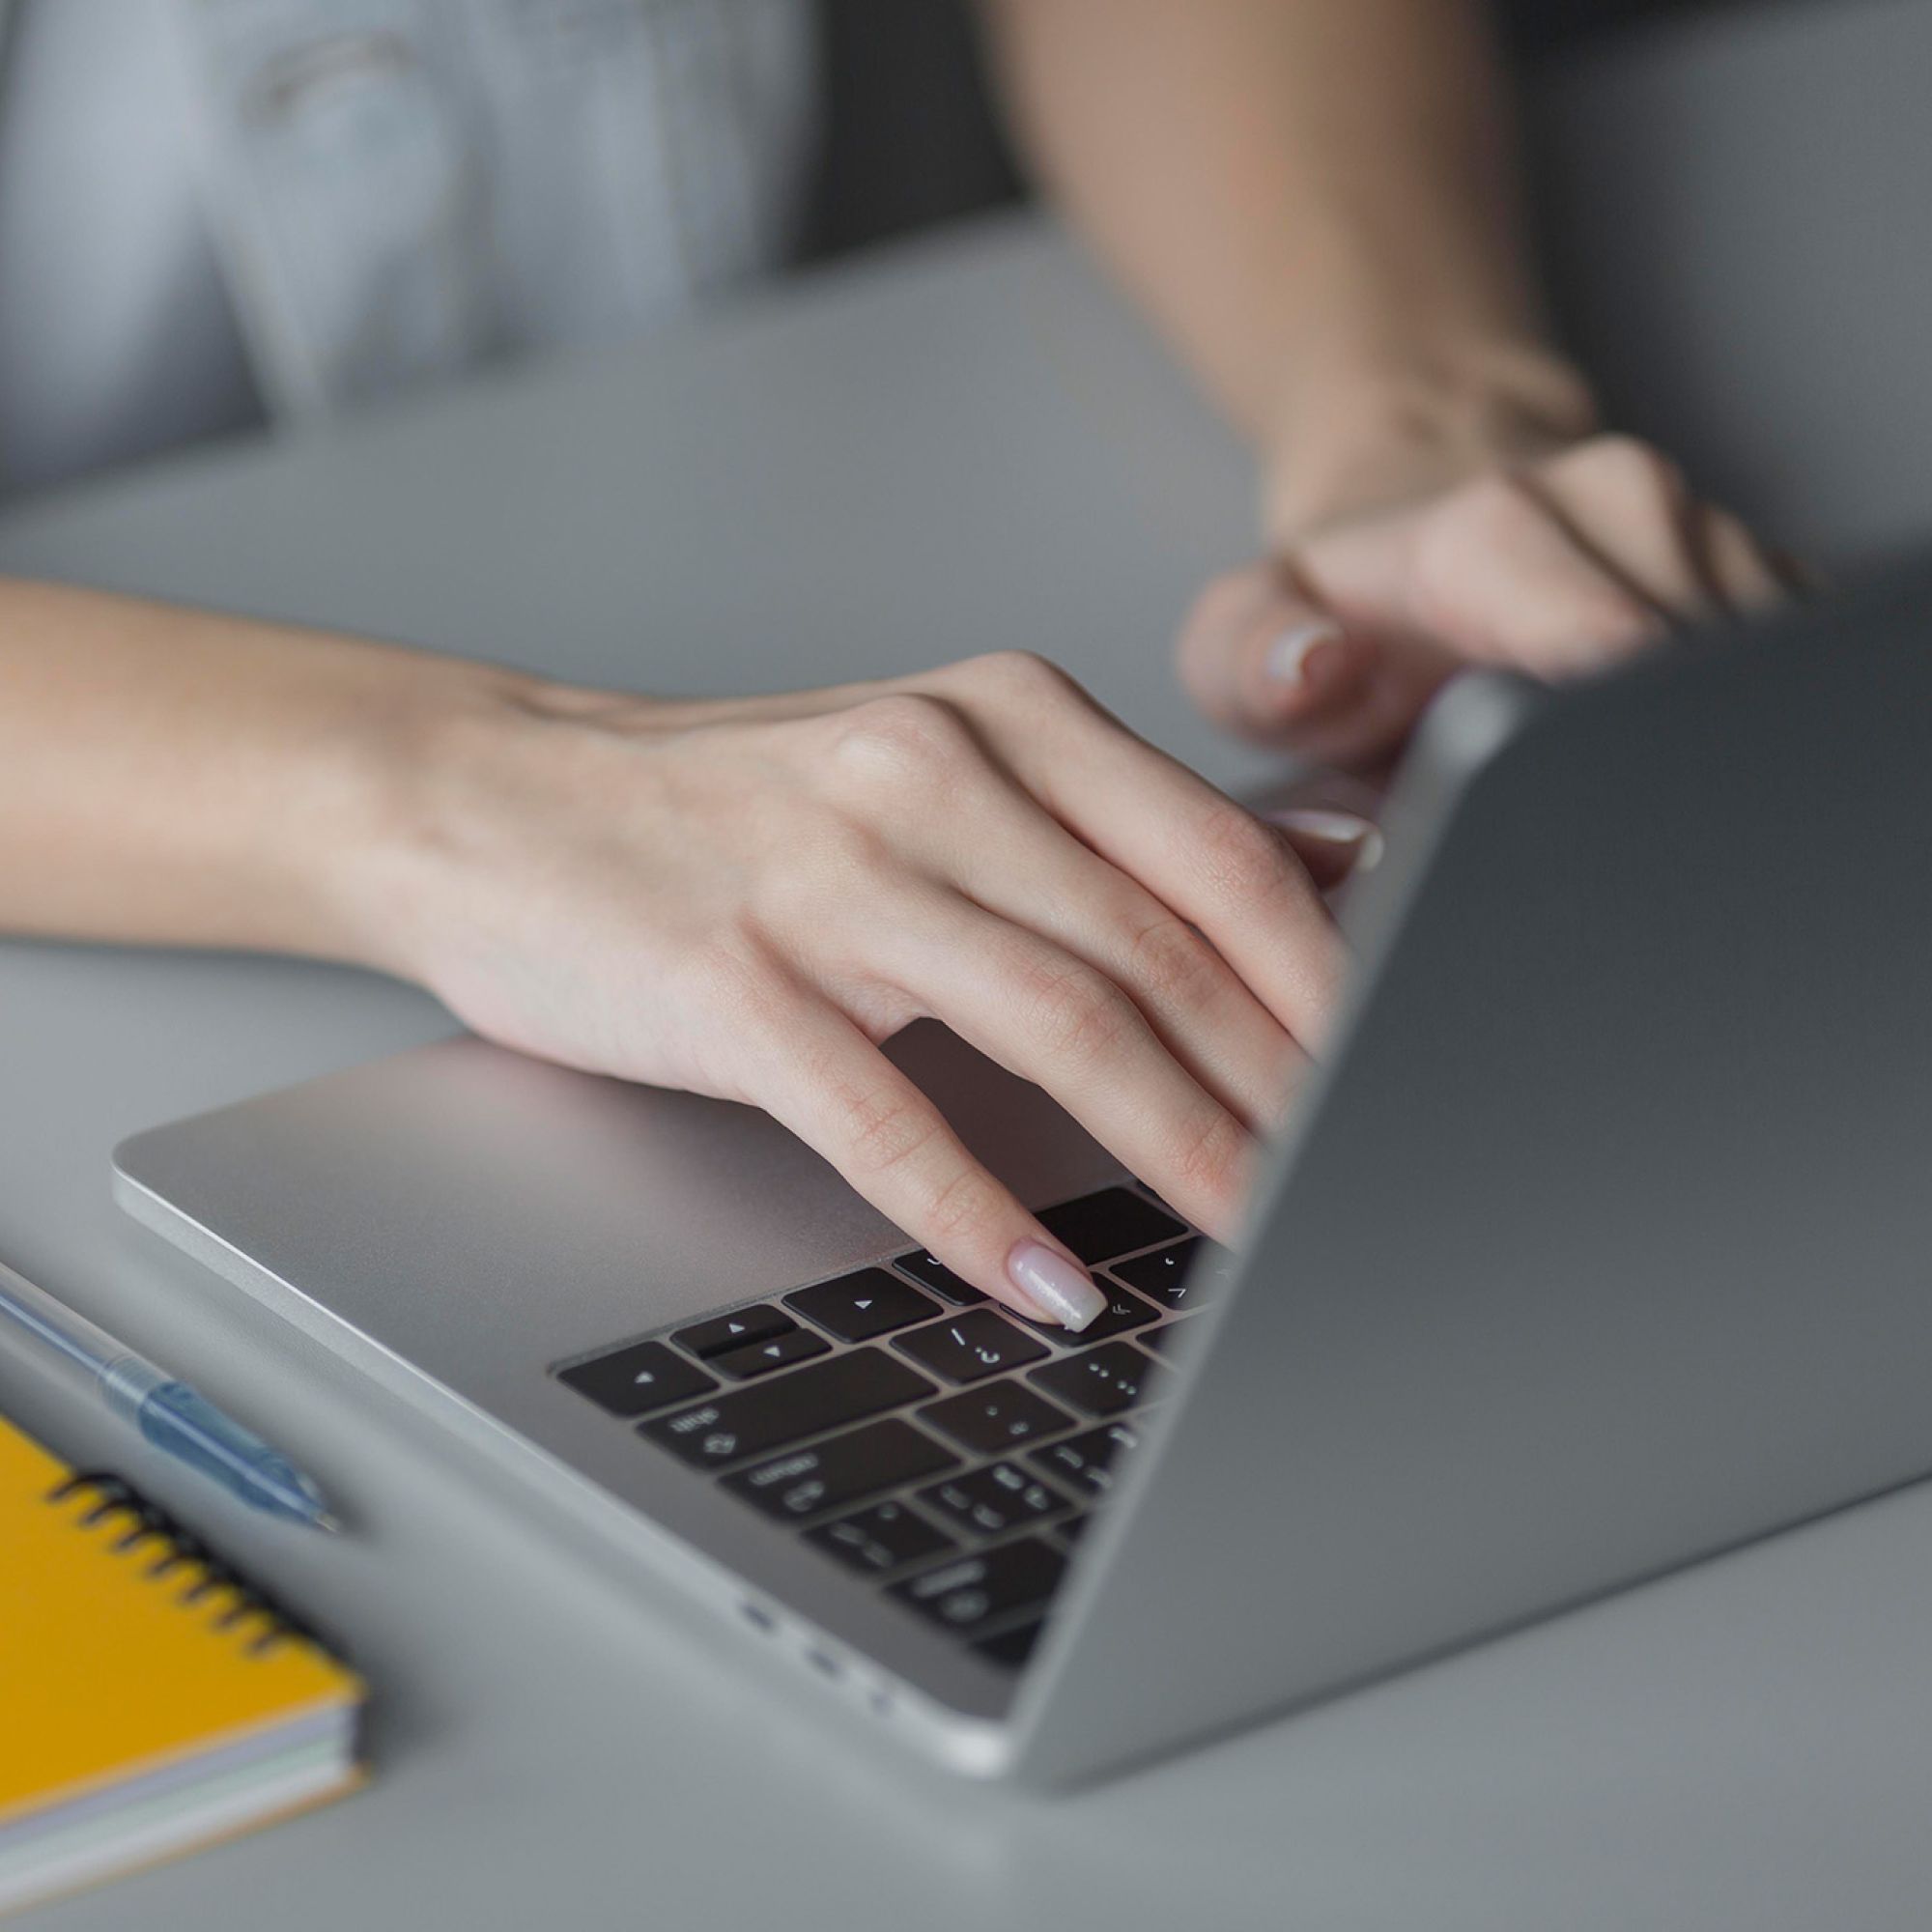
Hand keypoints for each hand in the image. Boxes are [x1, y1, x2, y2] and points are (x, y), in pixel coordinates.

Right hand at [366, 654, 1371, 1327]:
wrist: (501, 800)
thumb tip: (1334, 856)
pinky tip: (1041, 1282)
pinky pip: (884, 1116)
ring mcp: (827, 875)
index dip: (1331, 983)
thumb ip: (1133, 813)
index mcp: (1008, 715)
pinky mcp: (731, 978)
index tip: (1406, 1075)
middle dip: (1283, 1089)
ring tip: (1252, 1245)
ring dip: (1173, 1154)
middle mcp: (931, 772)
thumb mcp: (949, 762)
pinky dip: (976, 1211)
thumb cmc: (738, 802)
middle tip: (1358, 1187)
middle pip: (1160, 950)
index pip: (1221, 858)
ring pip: (1056, 1026)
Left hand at [1178, 432, 1796, 768]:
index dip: (1606, 748)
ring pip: (1756, 682)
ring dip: (1690, 756)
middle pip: (1694, 679)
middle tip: (1575, 834)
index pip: (1610, 646)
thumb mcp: (1239, 642)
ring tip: (1607, 789)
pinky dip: (1735, 735)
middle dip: (1642, 775)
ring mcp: (1709, 534)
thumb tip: (1317, 666)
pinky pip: (1784, 676)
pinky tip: (1662, 759)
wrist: (1413, 514)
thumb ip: (1250, 659)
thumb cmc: (1331, 613)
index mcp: (1500, 531)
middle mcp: (1623, 509)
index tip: (1580, 821)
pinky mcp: (1765, 575)